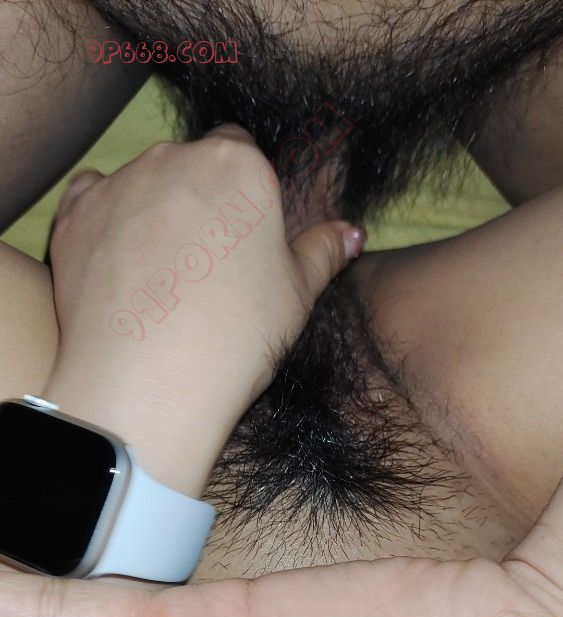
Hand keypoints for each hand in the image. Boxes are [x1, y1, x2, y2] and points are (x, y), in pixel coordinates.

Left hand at [45, 129, 362, 494]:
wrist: (151, 384)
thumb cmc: (238, 338)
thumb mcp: (297, 297)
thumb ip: (322, 253)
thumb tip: (352, 233)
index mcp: (240, 166)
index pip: (243, 152)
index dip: (243, 196)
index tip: (241, 239)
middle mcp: (176, 158)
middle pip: (190, 165)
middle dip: (197, 200)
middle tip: (203, 267)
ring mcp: (121, 184)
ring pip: (141, 183)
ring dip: (151, 211)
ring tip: (160, 277)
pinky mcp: (75, 215)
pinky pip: (93, 199)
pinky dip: (105, 220)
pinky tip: (119, 263)